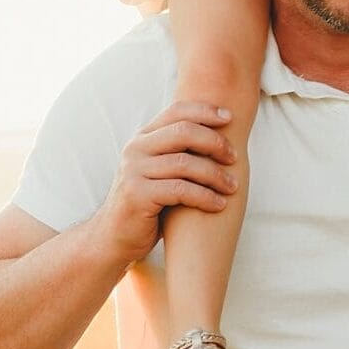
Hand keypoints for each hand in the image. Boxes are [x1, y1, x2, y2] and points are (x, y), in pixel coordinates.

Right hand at [95, 101, 236, 267]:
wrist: (114, 237)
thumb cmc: (148, 204)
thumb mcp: (160, 172)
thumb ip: (178, 152)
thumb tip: (220, 135)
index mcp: (142, 138)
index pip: (176, 111)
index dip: (205, 111)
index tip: (230, 118)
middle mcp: (135, 149)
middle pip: (183, 132)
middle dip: (215, 143)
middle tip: (234, 158)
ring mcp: (133, 171)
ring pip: (185, 163)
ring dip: (215, 175)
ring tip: (232, 187)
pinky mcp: (137, 195)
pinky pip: (180, 190)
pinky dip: (205, 196)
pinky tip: (219, 205)